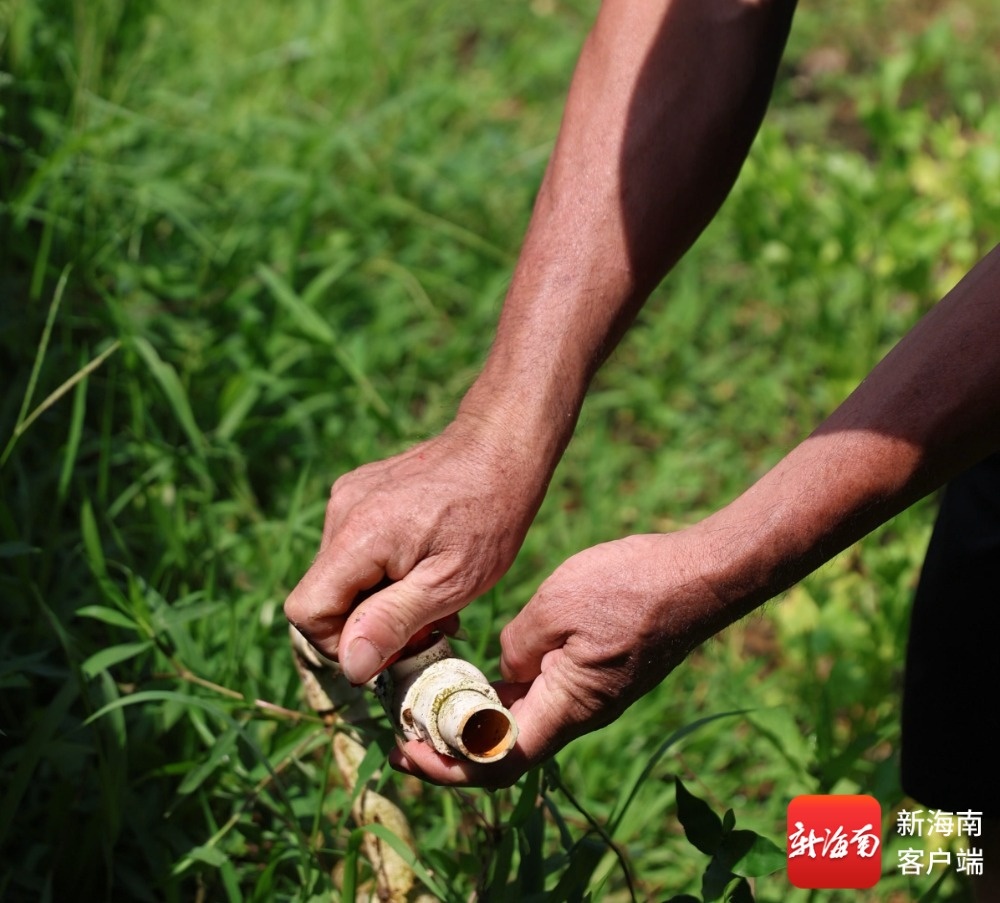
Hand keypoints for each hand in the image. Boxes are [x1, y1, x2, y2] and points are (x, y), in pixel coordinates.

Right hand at [283, 418, 550, 683]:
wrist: (502, 447)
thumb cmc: (488, 516)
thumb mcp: (450, 582)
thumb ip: (393, 621)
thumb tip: (350, 667)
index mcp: (358, 535)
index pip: (306, 611)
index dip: (341, 642)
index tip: (393, 644)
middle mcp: (341, 511)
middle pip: (324, 594)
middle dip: (368, 623)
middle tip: (425, 625)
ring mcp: (348, 496)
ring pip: (341, 575)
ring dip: (379, 598)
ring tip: (431, 593)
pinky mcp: (360, 490)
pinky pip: (355, 549)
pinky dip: (383, 570)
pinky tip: (424, 567)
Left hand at [391, 529, 738, 786]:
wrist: (699, 576)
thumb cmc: (632, 587)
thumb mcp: (557, 605)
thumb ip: (517, 644)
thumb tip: (502, 666)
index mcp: (568, 706)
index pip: (497, 759)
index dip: (446, 765)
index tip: (406, 749)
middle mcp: (579, 712)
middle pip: (504, 746)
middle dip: (450, 741)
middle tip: (405, 720)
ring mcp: (590, 694)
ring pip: (522, 719)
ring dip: (475, 714)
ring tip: (432, 693)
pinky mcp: (595, 672)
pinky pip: (541, 694)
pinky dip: (504, 689)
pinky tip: (480, 664)